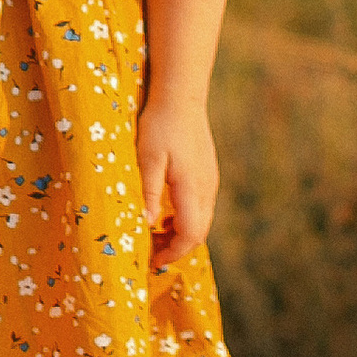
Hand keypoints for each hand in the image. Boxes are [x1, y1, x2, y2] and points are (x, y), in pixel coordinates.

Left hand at [139, 102, 218, 270]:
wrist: (181, 96)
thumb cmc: (160, 124)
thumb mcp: (146, 157)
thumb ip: (149, 192)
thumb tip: (148, 225)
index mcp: (192, 187)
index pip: (190, 234)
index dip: (173, 252)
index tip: (153, 259)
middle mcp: (206, 188)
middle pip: (198, 232)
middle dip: (176, 247)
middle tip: (151, 250)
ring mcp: (210, 180)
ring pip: (201, 220)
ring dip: (180, 233)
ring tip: (154, 233)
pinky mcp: (207, 173)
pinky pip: (200, 207)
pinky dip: (184, 218)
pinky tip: (165, 212)